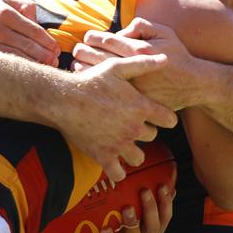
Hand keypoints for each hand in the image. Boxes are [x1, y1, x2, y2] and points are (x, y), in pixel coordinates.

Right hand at [0, 0, 59, 65]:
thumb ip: (20, 3)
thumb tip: (37, 16)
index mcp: (3, 11)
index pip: (34, 31)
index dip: (48, 43)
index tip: (56, 50)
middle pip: (28, 47)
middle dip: (45, 57)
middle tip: (54, 63)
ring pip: (15, 59)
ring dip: (33, 66)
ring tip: (44, 70)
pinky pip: (0, 65)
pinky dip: (14, 70)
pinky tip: (23, 74)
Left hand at [53, 183, 174, 232]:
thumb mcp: (130, 223)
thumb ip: (142, 208)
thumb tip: (156, 185)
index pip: (164, 219)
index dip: (166, 203)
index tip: (163, 186)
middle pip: (152, 228)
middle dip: (150, 209)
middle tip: (144, 191)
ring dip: (132, 224)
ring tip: (127, 208)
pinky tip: (106, 230)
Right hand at [58, 54, 176, 181]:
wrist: (63, 99)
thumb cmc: (91, 81)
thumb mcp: (117, 67)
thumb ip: (143, 63)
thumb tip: (166, 58)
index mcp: (141, 107)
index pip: (169, 120)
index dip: (166, 118)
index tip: (159, 116)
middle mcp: (134, 128)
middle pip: (152, 137)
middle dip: (145, 131)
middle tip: (133, 124)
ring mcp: (119, 144)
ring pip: (138, 157)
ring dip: (133, 152)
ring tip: (124, 144)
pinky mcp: (103, 156)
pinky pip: (118, 173)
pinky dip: (117, 171)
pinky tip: (113, 161)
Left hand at [71, 18, 196, 110]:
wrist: (193, 84)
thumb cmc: (177, 56)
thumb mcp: (165, 32)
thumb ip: (142, 26)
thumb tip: (121, 31)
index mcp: (140, 50)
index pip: (108, 41)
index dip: (94, 38)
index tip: (87, 37)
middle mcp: (134, 69)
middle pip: (99, 58)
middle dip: (84, 52)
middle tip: (76, 49)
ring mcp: (133, 87)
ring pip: (100, 76)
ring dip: (85, 68)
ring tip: (77, 63)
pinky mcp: (133, 101)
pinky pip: (108, 92)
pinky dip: (96, 84)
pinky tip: (89, 80)